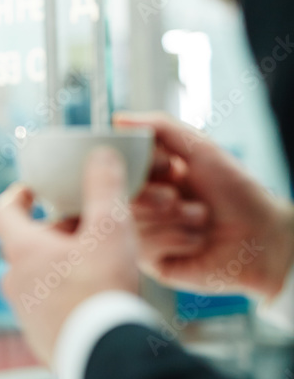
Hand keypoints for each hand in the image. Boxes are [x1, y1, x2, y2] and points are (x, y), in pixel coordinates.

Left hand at [0, 147, 139, 364]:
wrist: (108, 358)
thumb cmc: (103, 293)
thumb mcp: (110, 230)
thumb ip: (105, 188)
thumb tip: (100, 155)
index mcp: (23, 251)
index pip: (6, 211)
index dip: (20, 194)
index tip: (35, 188)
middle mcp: (15, 281)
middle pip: (29, 244)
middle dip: (57, 231)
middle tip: (87, 224)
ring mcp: (26, 312)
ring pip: (40, 276)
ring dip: (63, 263)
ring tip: (97, 260)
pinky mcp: (41, 338)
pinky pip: (50, 306)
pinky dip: (68, 294)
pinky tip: (96, 296)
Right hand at [115, 111, 293, 298]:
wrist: (264, 237)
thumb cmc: (236, 192)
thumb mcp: (200, 149)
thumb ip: (160, 128)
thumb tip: (118, 118)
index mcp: (146, 175)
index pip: (113, 166)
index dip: (136, 166)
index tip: (167, 166)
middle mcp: (139, 203)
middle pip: (117, 196)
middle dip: (152, 197)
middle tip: (176, 197)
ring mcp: (141, 231)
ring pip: (130, 222)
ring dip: (172, 219)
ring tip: (199, 219)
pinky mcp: (150, 260)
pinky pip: (143, 247)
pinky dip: (176, 240)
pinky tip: (196, 240)